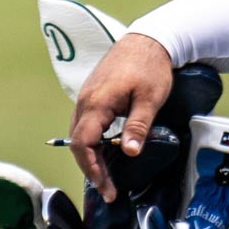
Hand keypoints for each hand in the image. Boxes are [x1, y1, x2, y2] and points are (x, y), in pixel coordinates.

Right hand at [68, 34, 173, 200]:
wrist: (148, 39)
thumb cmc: (151, 67)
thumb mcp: (150, 98)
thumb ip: (138, 125)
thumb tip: (129, 152)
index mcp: (97, 103)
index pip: (83, 144)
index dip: (93, 169)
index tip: (107, 188)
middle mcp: (85, 101)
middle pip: (77, 142)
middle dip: (90, 169)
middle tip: (109, 189)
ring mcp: (86, 97)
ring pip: (79, 134)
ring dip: (89, 157)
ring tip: (107, 176)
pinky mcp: (92, 95)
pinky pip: (85, 124)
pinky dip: (91, 143)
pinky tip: (105, 152)